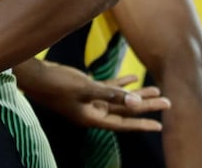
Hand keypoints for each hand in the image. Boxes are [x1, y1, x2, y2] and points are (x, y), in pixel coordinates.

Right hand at [16, 60, 170, 131]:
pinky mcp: (85, 89)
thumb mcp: (85, 88)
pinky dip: (120, 83)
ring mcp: (89, 100)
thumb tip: (134, 101)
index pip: (122, 123)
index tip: (160, 125)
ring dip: (136, 94)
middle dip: (145, 105)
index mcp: (92, 117)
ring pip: (118, 98)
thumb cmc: (57, 84)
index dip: (141, 123)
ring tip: (156, 89)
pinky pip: (107, 88)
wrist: (34, 76)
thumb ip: (110, 94)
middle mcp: (93, 111)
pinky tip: (132, 78)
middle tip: (167, 101)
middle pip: (124, 110)